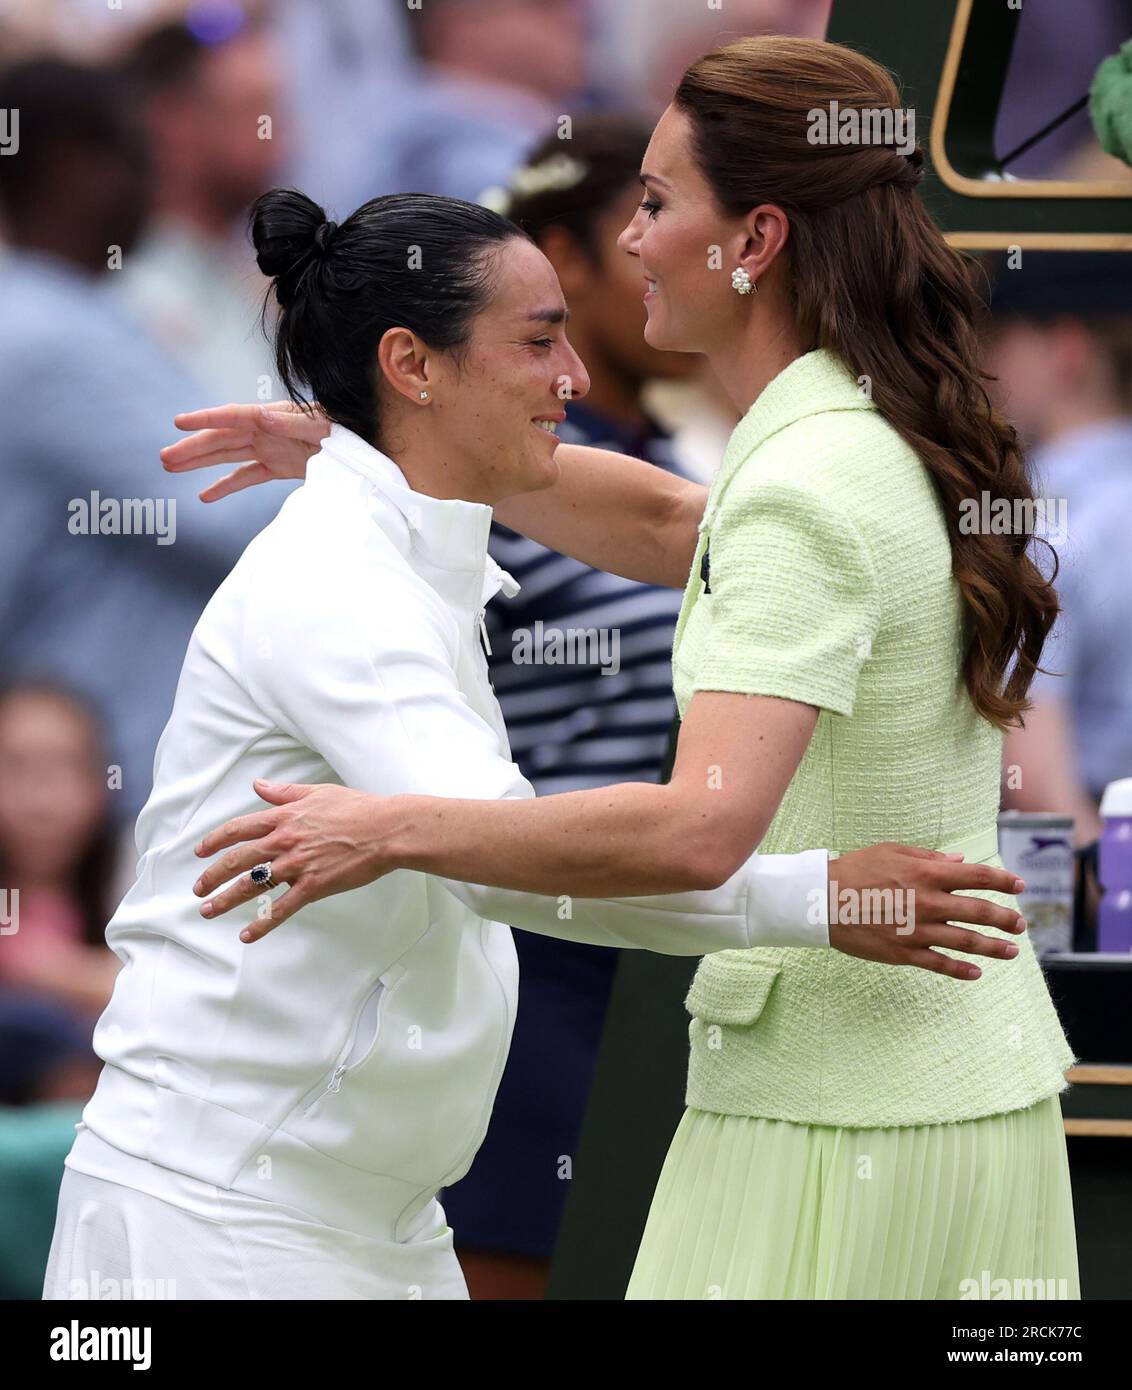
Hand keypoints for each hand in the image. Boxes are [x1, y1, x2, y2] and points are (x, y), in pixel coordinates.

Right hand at [161, 401, 329, 501]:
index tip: (178, 422)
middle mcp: (265, 430)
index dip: (205, 419)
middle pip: (222, 439)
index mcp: (272, 416)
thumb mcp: (323, 426)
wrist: (363, 446)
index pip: (232, 417)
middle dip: (193, 448)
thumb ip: (293, 422)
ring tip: (170, 468)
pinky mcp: (277, 467)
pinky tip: (205, 496)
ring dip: (199, 462)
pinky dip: (226, 486)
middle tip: (164, 458)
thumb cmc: (345, 430)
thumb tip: (260, 416)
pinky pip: (246, 477)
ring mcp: (269, 449)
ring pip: (227, 456)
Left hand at [193, 780, 394, 939]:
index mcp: (284, 817)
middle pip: (237, 860)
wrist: (386, 830)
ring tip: (208, 911)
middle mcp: (284, 841)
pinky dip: (262, 923)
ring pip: (252, 885)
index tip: (200, 852)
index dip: (215, 841)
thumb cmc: (358, 808)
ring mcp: (297, 865)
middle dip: (212, 876)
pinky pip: (281, 908)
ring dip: (226, 900)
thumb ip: (284, 792)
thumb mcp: (317, 792)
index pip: (238, 829)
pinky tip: (246, 934)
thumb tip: (259, 785)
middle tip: (198, 888)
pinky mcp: (313, 886)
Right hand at [830, 843, 1026, 979]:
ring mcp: (917, 929)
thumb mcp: (892, 852)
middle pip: (979, 911)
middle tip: (1020, 924)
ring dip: (993, 947)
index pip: (977, 876)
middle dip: (1005, 918)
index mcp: (927, 873)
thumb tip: (959, 862)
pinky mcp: (903, 952)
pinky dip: (960, 970)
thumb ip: (929, 857)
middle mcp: (928, 902)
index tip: (1019, 886)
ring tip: (1011, 951)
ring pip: (966, 941)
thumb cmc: (856, 869)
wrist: (822, 900)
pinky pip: (939, 964)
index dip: (1003, 880)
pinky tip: (975, 973)